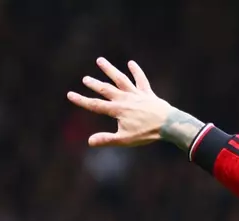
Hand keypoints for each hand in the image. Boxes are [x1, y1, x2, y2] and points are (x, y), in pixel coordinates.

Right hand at [67, 58, 188, 147]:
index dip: (82, 100)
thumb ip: (107, 139)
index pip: (95, 105)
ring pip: (120, 79)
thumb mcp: (125, 139)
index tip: (70, 94)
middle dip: (94, 84)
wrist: (169, 125)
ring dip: (110, 70)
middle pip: (106, 89)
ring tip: (100, 60)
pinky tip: (131, 63)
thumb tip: (90, 142)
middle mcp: (124, 99)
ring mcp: (136, 94)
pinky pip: (141, 80)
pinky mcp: (148, 93)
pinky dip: (136, 72)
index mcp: (117, 110)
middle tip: (85, 79)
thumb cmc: (147, 133)